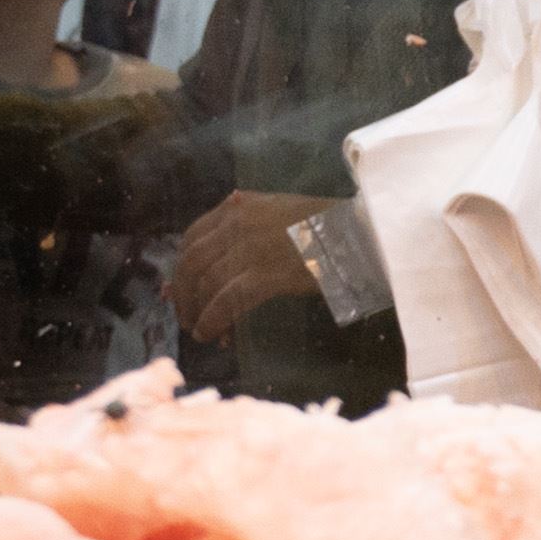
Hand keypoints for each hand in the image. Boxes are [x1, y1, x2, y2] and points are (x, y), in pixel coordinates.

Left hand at [171, 190, 341, 342]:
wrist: (363, 234)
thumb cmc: (327, 228)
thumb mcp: (280, 212)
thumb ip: (245, 226)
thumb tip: (220, 254)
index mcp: (239, 207)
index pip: (192, 238)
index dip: (181, 269)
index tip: (178, 290)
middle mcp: (238, 224)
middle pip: (192, 263)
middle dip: (183, 294)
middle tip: (184, 316)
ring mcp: (251, 248)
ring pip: (206, 283)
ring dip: (197, 311)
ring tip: (200, 330)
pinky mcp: (268, 274)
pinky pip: (227, 300)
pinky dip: (213, 318)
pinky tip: (212, 332)